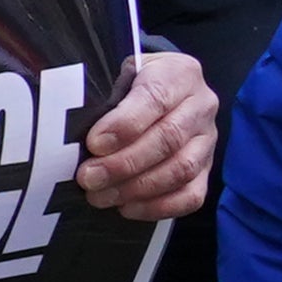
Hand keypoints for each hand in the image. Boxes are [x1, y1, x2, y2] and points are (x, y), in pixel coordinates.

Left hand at [77, 48, 216, 219]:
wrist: (163, 89)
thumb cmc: (131, 83)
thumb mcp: (118, 74)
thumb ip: (105, 94)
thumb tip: (73, 125)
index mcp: (179, 74)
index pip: (155, 98)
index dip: (124, 125)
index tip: (94, 144)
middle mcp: (201, 106)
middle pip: (168, 139)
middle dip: (123, 163)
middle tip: (88, 178)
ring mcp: (208, 140)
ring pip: (181, 169)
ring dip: (137, 188)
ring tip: (100, 196)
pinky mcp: (208, 169)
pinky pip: (192, 195)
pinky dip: (158, 206)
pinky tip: (127, 208)